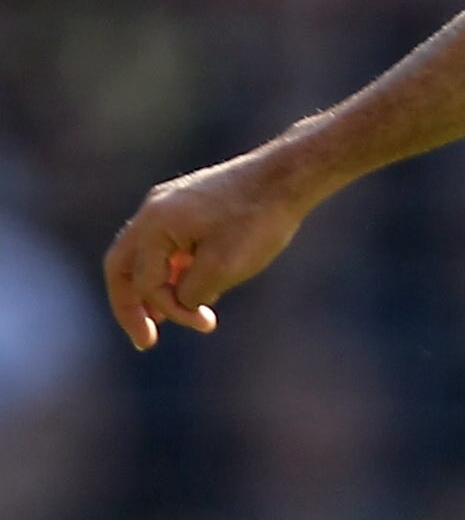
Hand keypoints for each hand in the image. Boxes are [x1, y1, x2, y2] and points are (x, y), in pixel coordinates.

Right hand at [101, 146, 319, 350]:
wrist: (287, 178)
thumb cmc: (257, 221)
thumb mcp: (224, 268)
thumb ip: (191, 293)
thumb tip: (180, 302)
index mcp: (154, 225)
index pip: (145, 283)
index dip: (172, 310)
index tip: (207, 323)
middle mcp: (152, 211)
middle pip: (122, 268)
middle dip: (131, 307)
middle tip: (144, 342)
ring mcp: (168, 205)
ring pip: (145, 256)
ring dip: (153, 290)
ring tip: (162, 322)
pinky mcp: (188, 205)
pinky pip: (167, 244)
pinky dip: (172, 271)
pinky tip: (190, 294)